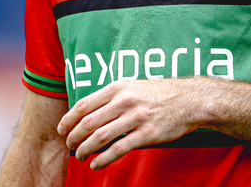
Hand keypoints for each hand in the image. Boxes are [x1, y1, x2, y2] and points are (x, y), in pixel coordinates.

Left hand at [57, 78, 203, 169]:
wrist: (188, 100)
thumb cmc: (158, 94)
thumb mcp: (132, 86)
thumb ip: (112, 97)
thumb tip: (89, 112)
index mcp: (118, 87)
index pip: (85, 104)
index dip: (69, 118)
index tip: (62, 129)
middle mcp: (124, 101)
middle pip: (89, 122)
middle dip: (74, 136)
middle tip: (69, 145)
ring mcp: (135, 117)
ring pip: (101, 136)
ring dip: (85, 149)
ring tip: (80, 156)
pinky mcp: (147, 134)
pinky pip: (119, 149)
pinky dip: (103, 159)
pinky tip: (96, 164)